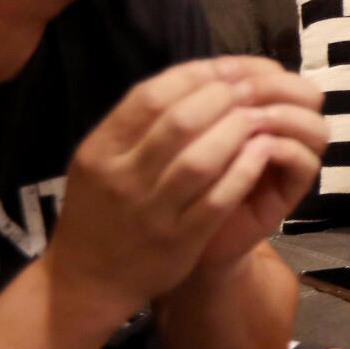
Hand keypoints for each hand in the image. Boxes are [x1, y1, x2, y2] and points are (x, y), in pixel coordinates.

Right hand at [48, 57, 323, 314]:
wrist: (87, 279)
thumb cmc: (101, 210)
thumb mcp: (100, 159)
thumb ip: (136, 122)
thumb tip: (197, 77)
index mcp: (100, 149)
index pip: (150, 96)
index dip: (196, 76)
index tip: (228, 69)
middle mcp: (121, 177)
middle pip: (179, 122)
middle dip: (224, 99)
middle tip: (252, 90)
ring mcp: (150, 212)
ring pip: (200, 160)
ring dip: (237, 132)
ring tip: (260, 117)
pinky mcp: (178, 241)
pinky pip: (216, 200)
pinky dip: (243, 172)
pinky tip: (262, 154)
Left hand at [191, 63, 324, 276]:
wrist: (174, 237)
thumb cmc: (172, 181)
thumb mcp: (177, 135)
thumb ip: (195, 102)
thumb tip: (214, 67)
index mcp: (254, 109)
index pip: (275, 73)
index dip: (257, 66)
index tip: (225, 70)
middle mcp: (279, 131)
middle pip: (306, 94)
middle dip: (276, 87)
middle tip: (244, 92)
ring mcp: (288, 162)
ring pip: (316, 127)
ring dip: (285, 117)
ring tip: (252, 119)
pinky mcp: (289, 193)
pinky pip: (305, 164)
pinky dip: (285, 150)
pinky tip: (258, 148)